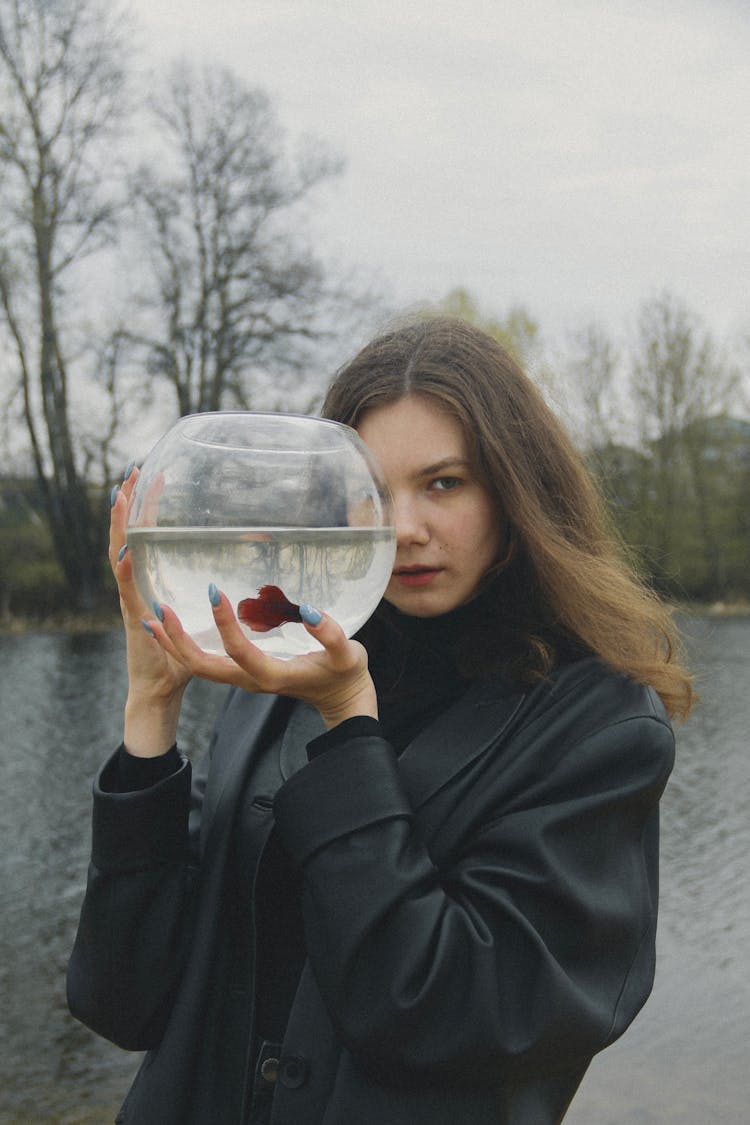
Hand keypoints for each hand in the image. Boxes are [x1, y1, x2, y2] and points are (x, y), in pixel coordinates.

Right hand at [110, 465, 191, 754]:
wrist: (159, 691)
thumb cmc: (182, 657)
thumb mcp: (200, 618)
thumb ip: (215, 598)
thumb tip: (249, 578)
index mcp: (150, 583)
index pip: (147, 537)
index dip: (149, 509)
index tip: (155, 477)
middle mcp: (136, 587)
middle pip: (127, 537)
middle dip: (128, 504)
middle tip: (133, 470)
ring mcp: (131, 602)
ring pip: (119, 556)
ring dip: (118, 526)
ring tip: (120, 496)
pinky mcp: (133, 621)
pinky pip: (127, 591)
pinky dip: (124, 570)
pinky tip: (127, 550)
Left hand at [141, 587, 377, 729]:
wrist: (341, 699)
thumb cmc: (345, 674)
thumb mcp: (348, 654)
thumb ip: (331, 635)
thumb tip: (309, 610)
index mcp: (273, 675)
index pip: (240, 651)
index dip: (224, 624)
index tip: (213, 592)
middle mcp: (251, 681)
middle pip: (204, 666)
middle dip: (179, 640)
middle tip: (160, 608)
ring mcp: (244, 680)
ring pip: (199, 667)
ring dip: (174, 644)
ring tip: (153, 616)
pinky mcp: (242, 673)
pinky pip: (205, 664)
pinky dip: (183, 646)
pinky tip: (169, 627)